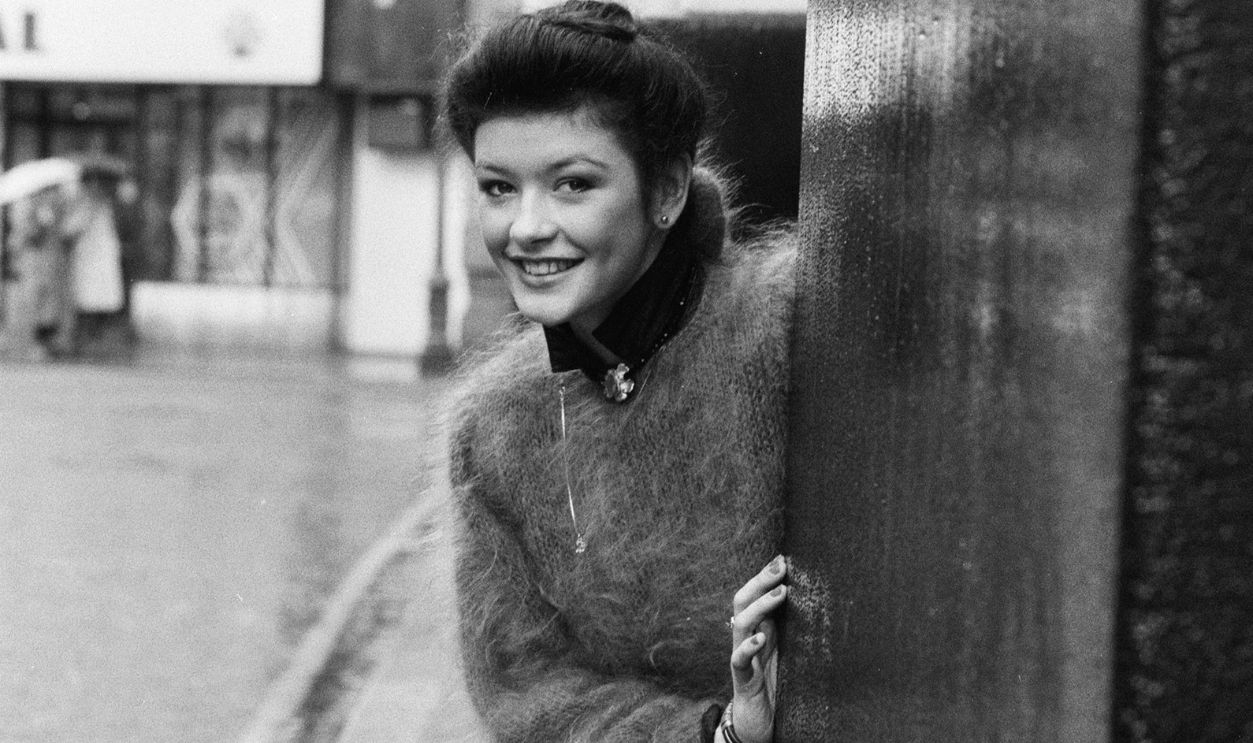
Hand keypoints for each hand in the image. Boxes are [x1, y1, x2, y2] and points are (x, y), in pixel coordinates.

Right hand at [725, 554, 786, 742]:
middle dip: (761, 580)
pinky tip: (761, 638)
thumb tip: (815, 602)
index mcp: (759, 628)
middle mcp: (747, 638)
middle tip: (781, 565)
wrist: (759, 721)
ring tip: (780, 592)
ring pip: (740, 623)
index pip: (755, 594)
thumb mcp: (788, 651)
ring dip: (760, 605)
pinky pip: (739, 659)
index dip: (766, 575)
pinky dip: (749, 646)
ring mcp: (741, 656)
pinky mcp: (741, 678)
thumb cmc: (776, 684)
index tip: (783, 557)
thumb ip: (793, 629)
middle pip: (744, 600)